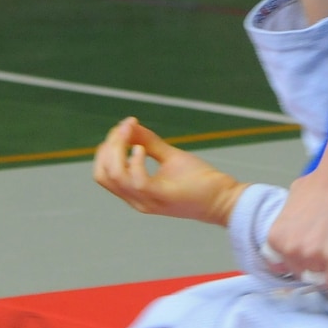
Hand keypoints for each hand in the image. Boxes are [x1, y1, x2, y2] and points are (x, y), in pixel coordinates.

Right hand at [93, 118, 245, 225]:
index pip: (103, 173)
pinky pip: (136, 181)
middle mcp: (136, 200)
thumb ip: (149, 143)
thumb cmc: (199, 181)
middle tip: (125, 128)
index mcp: (135, 192)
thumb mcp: (170, 157)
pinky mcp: (162, 197)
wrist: (224, 200)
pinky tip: (141, 149)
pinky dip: (134, 161)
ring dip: (117, 149)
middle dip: (108, 147)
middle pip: (103, 174)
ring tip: (129, 131)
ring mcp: (147, 201)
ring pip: (114, 176)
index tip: (124, 127)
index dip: (107, 148)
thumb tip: (130, 126)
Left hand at [265, 164, 327, 298]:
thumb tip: (291, 231)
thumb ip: (287, 224)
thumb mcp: (289, 204)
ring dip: (327, 274)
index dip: (295, 262)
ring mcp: (313, 257)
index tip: (305, 261)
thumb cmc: (318, 184)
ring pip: (319, 280)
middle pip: (301, 274)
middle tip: (324, 255)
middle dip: (311, 267)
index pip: (281, 267)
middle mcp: (291, 251)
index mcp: (276, 239)